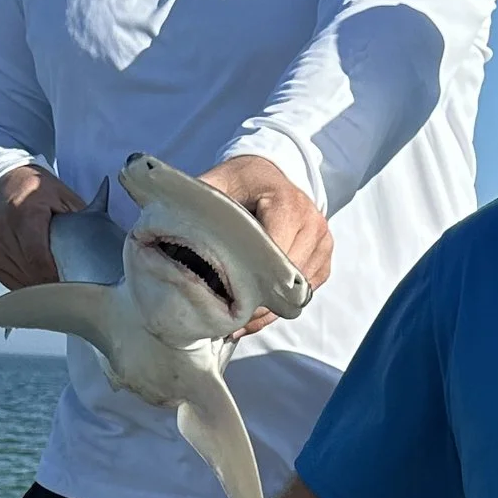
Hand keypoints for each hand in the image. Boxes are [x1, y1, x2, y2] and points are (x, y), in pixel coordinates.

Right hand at [0, 164, 84, 289]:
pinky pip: (11, 282)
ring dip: (41, 286)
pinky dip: (28, 285)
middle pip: (31, 273)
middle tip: (73, 286)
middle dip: (54, 283)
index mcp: (25, 212)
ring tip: (59, 283)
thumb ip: (83, 220)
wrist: (0, 183)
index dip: (58, 277)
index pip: (39, 258)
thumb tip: (107, 247)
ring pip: (21, 281)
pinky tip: (41, 280)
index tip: (75, 284)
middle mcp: (3, 229)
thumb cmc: (35, 189)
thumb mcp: (63, 196)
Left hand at [198, 154, 333, 320]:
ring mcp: (322, 243)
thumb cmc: (241, 182)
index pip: (274, 254)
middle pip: (287, 280)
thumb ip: (200, 202)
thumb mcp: (217, 182)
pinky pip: (305, 295)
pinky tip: (252, 313)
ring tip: (235, 319)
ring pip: (298, 294)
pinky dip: (279, 307)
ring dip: (268, 308)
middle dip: (256, 299)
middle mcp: (312, 223)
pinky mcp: (323, 260)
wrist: (269, 177)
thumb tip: (173, 224)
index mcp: (287, 203)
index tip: (223, 297)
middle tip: (224, 317)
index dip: (250, 280)